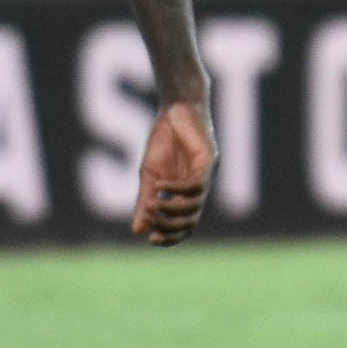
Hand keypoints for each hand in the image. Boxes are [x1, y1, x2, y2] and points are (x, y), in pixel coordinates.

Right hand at [131, 99, 214, 243]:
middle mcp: (198, 189)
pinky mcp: (209, 160)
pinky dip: (177, 189)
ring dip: (172, 209)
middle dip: (170, 227)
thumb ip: (144, 201)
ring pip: (195, 206)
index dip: (170, 237)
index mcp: (185, 194)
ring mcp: (206, 175)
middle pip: (190, 222)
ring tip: (153, 204)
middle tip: (151, 222)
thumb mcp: (149, 173)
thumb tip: (137, 231)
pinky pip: (196, 184)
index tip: (150, 240)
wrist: (175, 107)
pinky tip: (161, 185)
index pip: (183, 225)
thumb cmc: (164, 138)